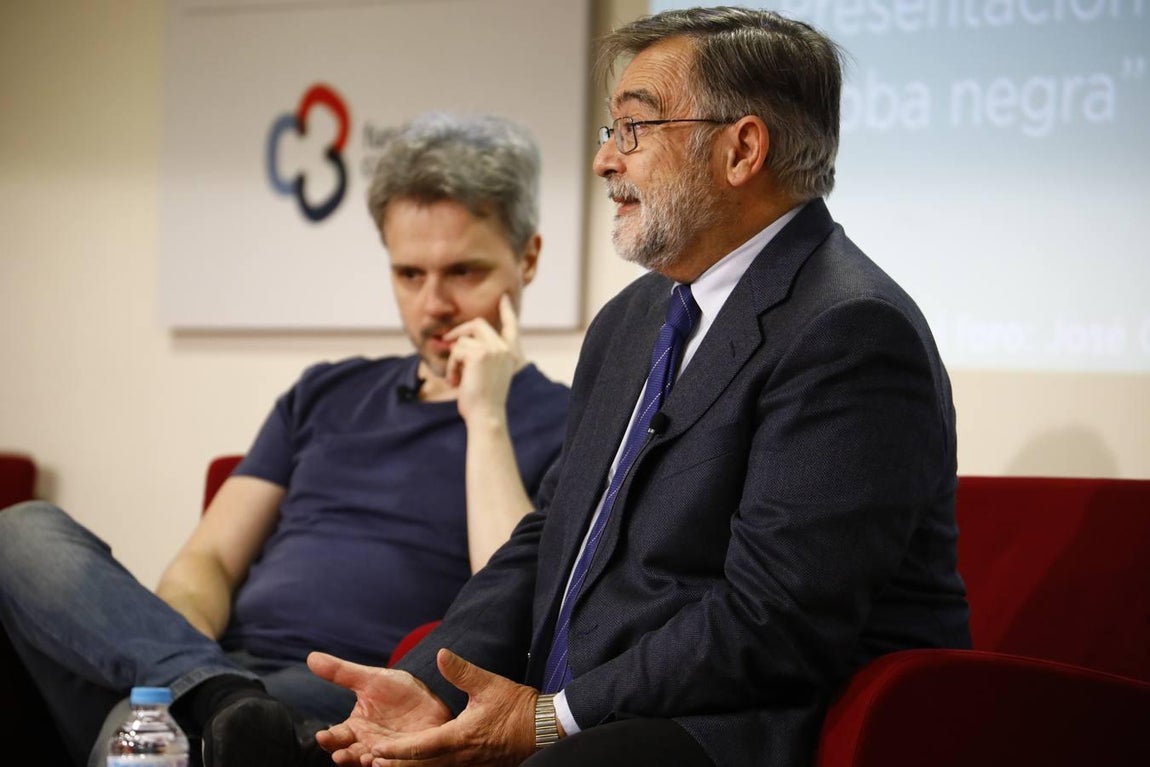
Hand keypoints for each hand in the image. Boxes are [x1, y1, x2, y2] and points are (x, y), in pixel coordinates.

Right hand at [306, 651, 451, 765]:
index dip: (328, 739)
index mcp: (355, 728)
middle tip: (339, 755)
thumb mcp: (371, 679)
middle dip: (344, 757)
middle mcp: (367, 745)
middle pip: (350, 756)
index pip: (336, 737)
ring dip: (366, 763)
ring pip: (372, 764)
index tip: (322, 736)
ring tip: (365, 759)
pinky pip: (398, 765)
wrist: (433, 695)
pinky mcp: (408, 758)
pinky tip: (386, 761)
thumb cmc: (398, 690)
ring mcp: (387, 754)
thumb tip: (311, 656)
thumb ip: (341, 672)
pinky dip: (391, 765)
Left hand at [365, 648, 538, 766]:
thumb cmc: (517, 706)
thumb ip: (462, 671)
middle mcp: (461, 756)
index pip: (420, 748)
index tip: (376, 749)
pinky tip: (422, 763)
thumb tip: (440, 655)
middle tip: (370, 761)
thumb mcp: (488, 684)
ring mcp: (469, 764)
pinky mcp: (477, 765)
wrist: (545, 728)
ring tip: (388, 764)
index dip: (396, 750)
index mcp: (459, 737)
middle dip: (396, 765)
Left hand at [444, 294, 523, 425]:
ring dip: (454, 359)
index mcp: (511, 353)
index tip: (504, 298)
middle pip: (478, 324)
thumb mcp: (488, 374)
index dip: (507, 310)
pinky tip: (454, 381)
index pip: (512, 326)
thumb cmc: (484, 400)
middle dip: (459, 331)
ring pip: (463, 340)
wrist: (486, 415)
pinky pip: (456, 351)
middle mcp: (505, 348)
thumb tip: (458, 342)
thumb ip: (482, 355)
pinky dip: (451, 366)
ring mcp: (493, 349)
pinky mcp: (479, 354)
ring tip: (455, 378)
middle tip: (446, 339)